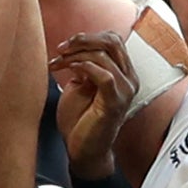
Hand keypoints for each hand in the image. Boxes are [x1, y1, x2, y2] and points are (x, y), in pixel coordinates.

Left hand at [50, 29, 138, 174]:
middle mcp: (129, 79)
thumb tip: (75, 46)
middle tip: (61, 49)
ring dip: (75, 56)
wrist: (83, 150)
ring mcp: (125, 91)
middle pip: (112, 41)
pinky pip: (104, 75)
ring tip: (58, 64)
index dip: (88, 37)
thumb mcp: (81, 85)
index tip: (65, 46)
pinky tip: (71, 71)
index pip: (113, 39)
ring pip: (104, 56)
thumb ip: (84, 65)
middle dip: (83, 40)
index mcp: (124, 73)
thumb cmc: (80, 120)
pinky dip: (84, 67)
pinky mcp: (115, 102)